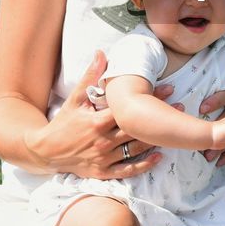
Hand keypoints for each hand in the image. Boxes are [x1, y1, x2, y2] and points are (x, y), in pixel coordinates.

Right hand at [24, 50, 165, 178]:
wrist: (45, 151)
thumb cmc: (62, 123)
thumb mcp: (75, 99)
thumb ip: (90, 77)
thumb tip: (101, 53)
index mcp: (96, 122)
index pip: (128, 109)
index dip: (148, 100)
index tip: (166, 90)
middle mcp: (102, 141)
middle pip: (136, 128)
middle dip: (157, 119)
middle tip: (179, 108)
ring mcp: (103, 158)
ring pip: (134, 149)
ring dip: (155, 140)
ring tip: (173, 130)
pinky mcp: (103, 172)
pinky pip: (127, 170)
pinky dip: (144, 165)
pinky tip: (159, 156)